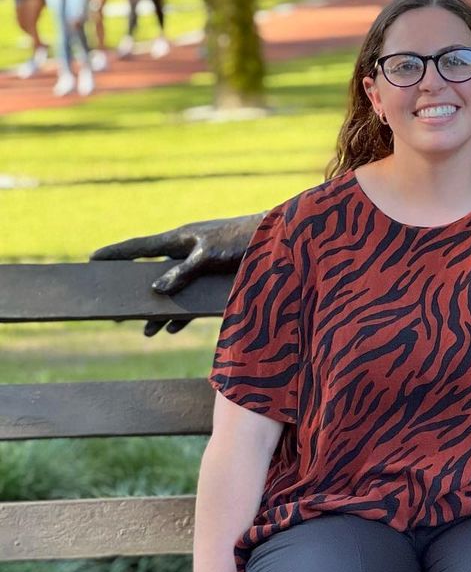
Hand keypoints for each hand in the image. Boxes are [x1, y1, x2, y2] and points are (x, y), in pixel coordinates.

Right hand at [91, 213, 260, 335]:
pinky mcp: (214, 278)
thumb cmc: (242, 239)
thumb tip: (156, 290)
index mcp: (180, 239)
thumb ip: (183, 272)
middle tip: (116, 312)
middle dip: (136, 294)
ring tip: (147, 332)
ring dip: (161, 312)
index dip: (115, 253)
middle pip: (152, 275)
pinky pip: (191, 299)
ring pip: (172, 291)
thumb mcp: (209, 255)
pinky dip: (182, 313)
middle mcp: (186, 252)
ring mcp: (200, 266)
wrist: (276, 240)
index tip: (91, 258)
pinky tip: (173, 329)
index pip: (140, 247)